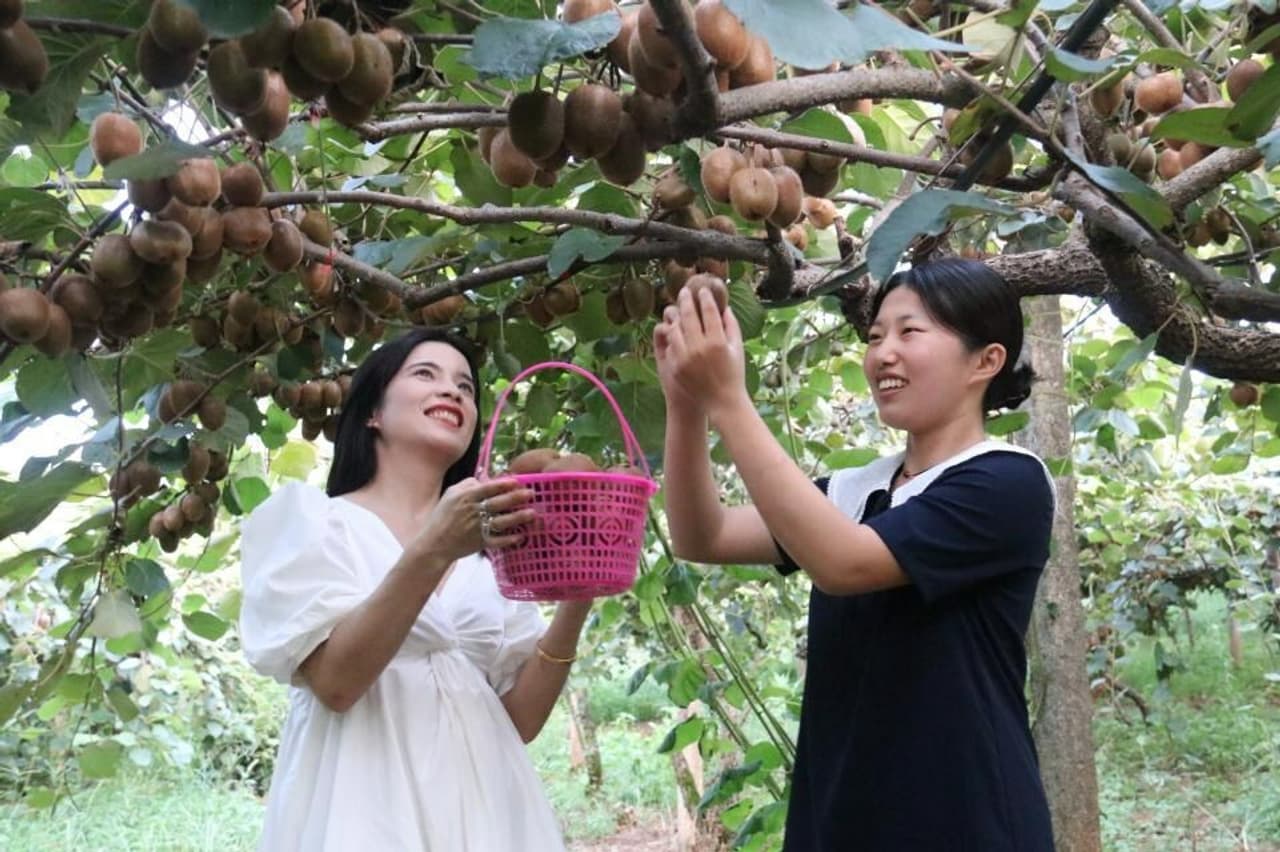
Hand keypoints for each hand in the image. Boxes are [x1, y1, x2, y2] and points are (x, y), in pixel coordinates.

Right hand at [408, 477, 534, 564]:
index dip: (503, 485)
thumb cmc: (442, 516)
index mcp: (466, 498)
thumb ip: (467, 484)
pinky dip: (509, 540)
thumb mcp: (450, 494)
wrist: (434, 543)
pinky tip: (521, 536)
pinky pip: (497, 541)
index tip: (517, 481)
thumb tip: (485, 479)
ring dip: (517, 518)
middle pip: (498, 503)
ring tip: (532, 513)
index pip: (488, 488)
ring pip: (501, 522)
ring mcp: (477, 528)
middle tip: (531, 494)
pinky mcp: (479, 543)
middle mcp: (472, 512)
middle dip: (515, 498)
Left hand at [659, 286, 748, 423]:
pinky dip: (672, 334)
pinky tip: (674, 328)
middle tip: (684, 292)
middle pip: (689, 316)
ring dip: (675, 316)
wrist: (722, 402)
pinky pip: (670, 344)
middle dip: (686, 300)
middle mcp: (700, 348)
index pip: (708, 312)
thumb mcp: (737, 348)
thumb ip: (732, 326)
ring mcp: (685, 358)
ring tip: (677, 309)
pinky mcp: (676, 366)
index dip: (705, 298)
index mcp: (717, 341)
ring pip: (675, 328)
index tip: (703, 290)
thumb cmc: (734, 374)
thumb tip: (725, 307)